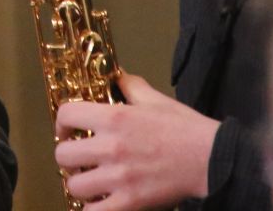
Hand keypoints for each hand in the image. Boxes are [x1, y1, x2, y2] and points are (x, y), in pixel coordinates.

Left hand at [52, 72, 219, 210]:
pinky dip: (93, 208)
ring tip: (90, 181)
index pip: (66, 114)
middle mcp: (111, 147)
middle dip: (68, 156)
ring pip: (74, 186)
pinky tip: (101, 201)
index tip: (67, 130)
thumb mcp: (155, 99)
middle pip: (63, 155)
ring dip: (80, 183)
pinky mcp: (130, 202)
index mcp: (113, 118)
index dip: (62, 123)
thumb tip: (116, 75)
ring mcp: (119, 178)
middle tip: (80, 159)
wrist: (210, 159)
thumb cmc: (184, 128)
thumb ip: (130, 86)